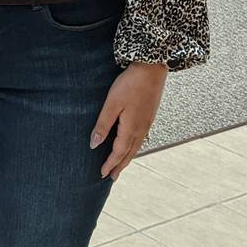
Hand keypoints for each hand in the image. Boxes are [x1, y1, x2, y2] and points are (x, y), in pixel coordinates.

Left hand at [90, 64, 166, 179]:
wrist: (152, 69)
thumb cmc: (130, 84)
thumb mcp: (112, 104)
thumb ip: (103, 125)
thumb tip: (94, 145)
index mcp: (131, 128)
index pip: (119, 152)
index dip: (110, 163)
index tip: (102, 174)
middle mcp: (141, 129)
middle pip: (129, 153)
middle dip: (120, 165)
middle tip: (112, 177)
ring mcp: (147, 123)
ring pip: (136, 146)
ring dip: (128, 157)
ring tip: (121, 165)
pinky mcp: (149, 116)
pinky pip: (141, 138)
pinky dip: (134, 147)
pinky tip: (132, 145)